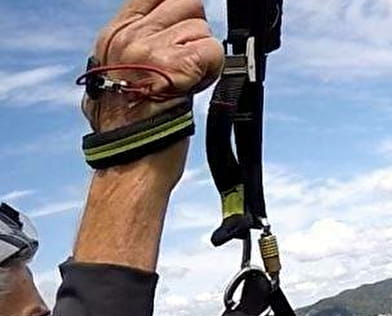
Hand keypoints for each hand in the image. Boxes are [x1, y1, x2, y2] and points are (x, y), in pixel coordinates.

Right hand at [85, 0, 223, 131]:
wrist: (131, 160)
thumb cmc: (130, 128)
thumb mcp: (119, 74)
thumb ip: (141, 45)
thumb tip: (167, 32)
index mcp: (115, 35)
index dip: (179, 8)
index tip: (186, 25)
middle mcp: (130, 37)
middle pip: (186, 4)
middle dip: (196, 33)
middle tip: (188, 64)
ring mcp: (152, 49)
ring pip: (202, 29)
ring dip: (205, 58)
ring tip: (187, 83)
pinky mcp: (176, 66)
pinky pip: (213, 50)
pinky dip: (214, 71)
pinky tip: (196, 88)